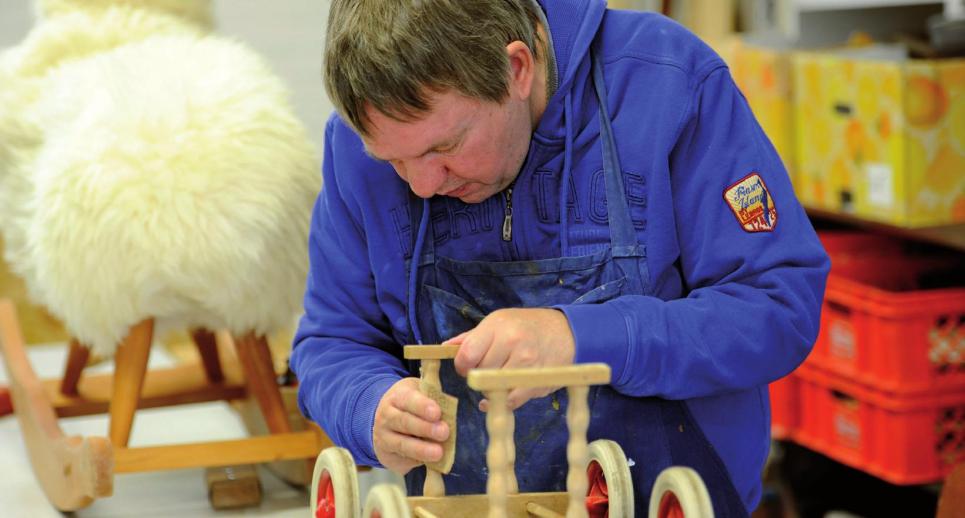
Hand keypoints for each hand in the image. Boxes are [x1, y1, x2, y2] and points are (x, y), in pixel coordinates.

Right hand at [372, 377, 449, 473]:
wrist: (388, 423)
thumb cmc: (413, 406)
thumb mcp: (420, 394)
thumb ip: (434, 397)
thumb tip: (453, 405)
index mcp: (397, 397)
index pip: (408, 399)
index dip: (423, 406)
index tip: (437, 413)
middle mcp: (386, 417)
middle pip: (404, 422)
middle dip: (425, 428)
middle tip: (444, 432)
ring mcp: (384, 438)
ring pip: (402, 444)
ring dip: (421, 449)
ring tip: (439, 452)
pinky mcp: (388, 457)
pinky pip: (403, 460)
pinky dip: (418, 461)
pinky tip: (432, 462)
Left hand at [446, 308, 574, 411]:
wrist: (568, 332)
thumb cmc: (527, 326)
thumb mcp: (498, 322)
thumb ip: (471, 338)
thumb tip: (444, 348)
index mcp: (497, 326)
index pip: (465, 356)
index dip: (462, 366)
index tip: (468, 365)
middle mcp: (512, 343)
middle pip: (479, 374)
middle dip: (479, 376)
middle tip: (489, 369)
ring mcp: (526, 363)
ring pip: (494, 388)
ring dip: (492, 388)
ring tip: (499, 378)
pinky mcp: (537, 381)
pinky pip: (511, 400)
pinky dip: (504, 400)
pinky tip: (504, 393)